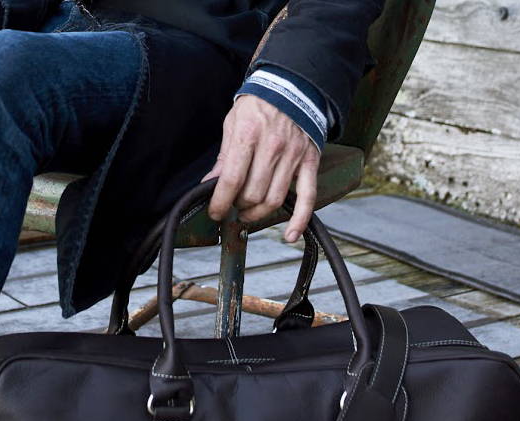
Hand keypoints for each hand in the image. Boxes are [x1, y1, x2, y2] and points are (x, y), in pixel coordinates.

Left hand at [203, 94, 319, 242]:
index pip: (231, 180)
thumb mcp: (233, 124)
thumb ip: (224, 157)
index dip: (220, 202)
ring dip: (257, 213)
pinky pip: (307, 197)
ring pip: (274, 199)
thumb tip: (209, 184)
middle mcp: (273, 147)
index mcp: (249, 136)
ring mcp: (293, 156)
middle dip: (238, 206)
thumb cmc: (259, 105)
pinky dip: (299, 220)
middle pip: (252, 194)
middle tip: (232, 205)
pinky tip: (289, 235)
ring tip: (248, 212)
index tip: (215, 212)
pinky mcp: (309, 162)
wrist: (292, 86)